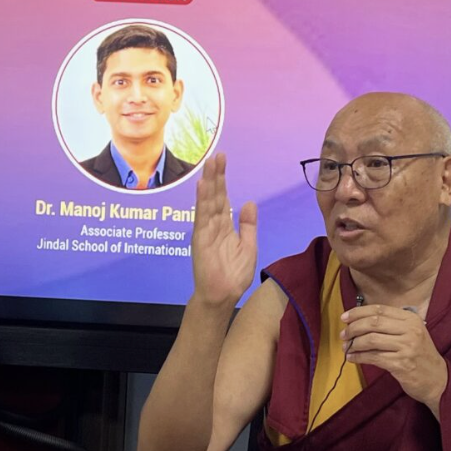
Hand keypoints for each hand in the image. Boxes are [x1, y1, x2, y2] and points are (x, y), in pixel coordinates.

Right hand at [190, 152, 256, 309]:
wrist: (223, 295)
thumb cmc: (234, 275)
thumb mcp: (249, 246)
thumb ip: (248, 225)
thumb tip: (249, 203)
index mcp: (225, 226)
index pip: (223, 198)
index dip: (222, 179)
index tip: (222, 160)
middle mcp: (214, 225)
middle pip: (215, 195)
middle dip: (216, 175)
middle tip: (217, 155)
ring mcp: (206, 231)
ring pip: (208, 202)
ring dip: (209, 182)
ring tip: (210, 163)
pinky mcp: (201, 239)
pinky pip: (202, 216)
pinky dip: (202, 200)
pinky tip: (203, 186)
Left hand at [341, 305, 447, 415]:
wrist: (437, 379)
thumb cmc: (420, 355)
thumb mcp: (412, 333)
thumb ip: (392, 324)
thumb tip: (360, 321)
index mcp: (411, 319)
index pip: (380, 310)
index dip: (359, 312)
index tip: (345, 317)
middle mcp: (410, 330)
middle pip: (373, 323)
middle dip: (353, 328)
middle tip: (343, 334)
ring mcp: (406, 347)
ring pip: (371, 340)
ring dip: (354, 343)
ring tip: (346, 347)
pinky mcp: (401, 364)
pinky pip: (373, 357)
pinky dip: (359, 357)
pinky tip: (352, 358)